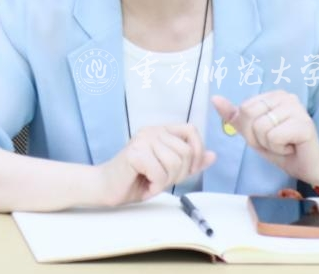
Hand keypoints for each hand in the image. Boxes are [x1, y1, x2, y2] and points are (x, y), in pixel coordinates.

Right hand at [94, 124, 215, 205]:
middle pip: (185, 152)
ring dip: (166, 181)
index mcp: (161, 131)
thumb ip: (189, 163)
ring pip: (174, 163)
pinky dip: (155, 186)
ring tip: (152, 183)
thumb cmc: (135, 180)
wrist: (105, 187)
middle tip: (162, 181)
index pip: (191, 130)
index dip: (197, 151)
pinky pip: (160, 173)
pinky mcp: (134, 153)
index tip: (190, 170)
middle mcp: (152, 131)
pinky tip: (144, 186)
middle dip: (179, 174)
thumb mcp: (169, 172)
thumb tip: (213, 155)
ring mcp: (143, 140)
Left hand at [212, 92, 318, 184]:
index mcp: (273, 95)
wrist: (306, 166)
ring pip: (261, 128)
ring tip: (284, 144)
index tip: (267, 135)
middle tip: (275, 142)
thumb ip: (234, 116)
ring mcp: (297, 108)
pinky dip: (279, 148)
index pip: (243, 109)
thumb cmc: (280, 147)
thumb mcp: (251, 132)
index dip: (249, 130)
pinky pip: (274, 137)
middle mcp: (286, 96)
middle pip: (250, 115)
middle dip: (257, 137)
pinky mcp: (304, 124)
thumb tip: (214, 98)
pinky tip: (292, 147)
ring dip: (269, 144)